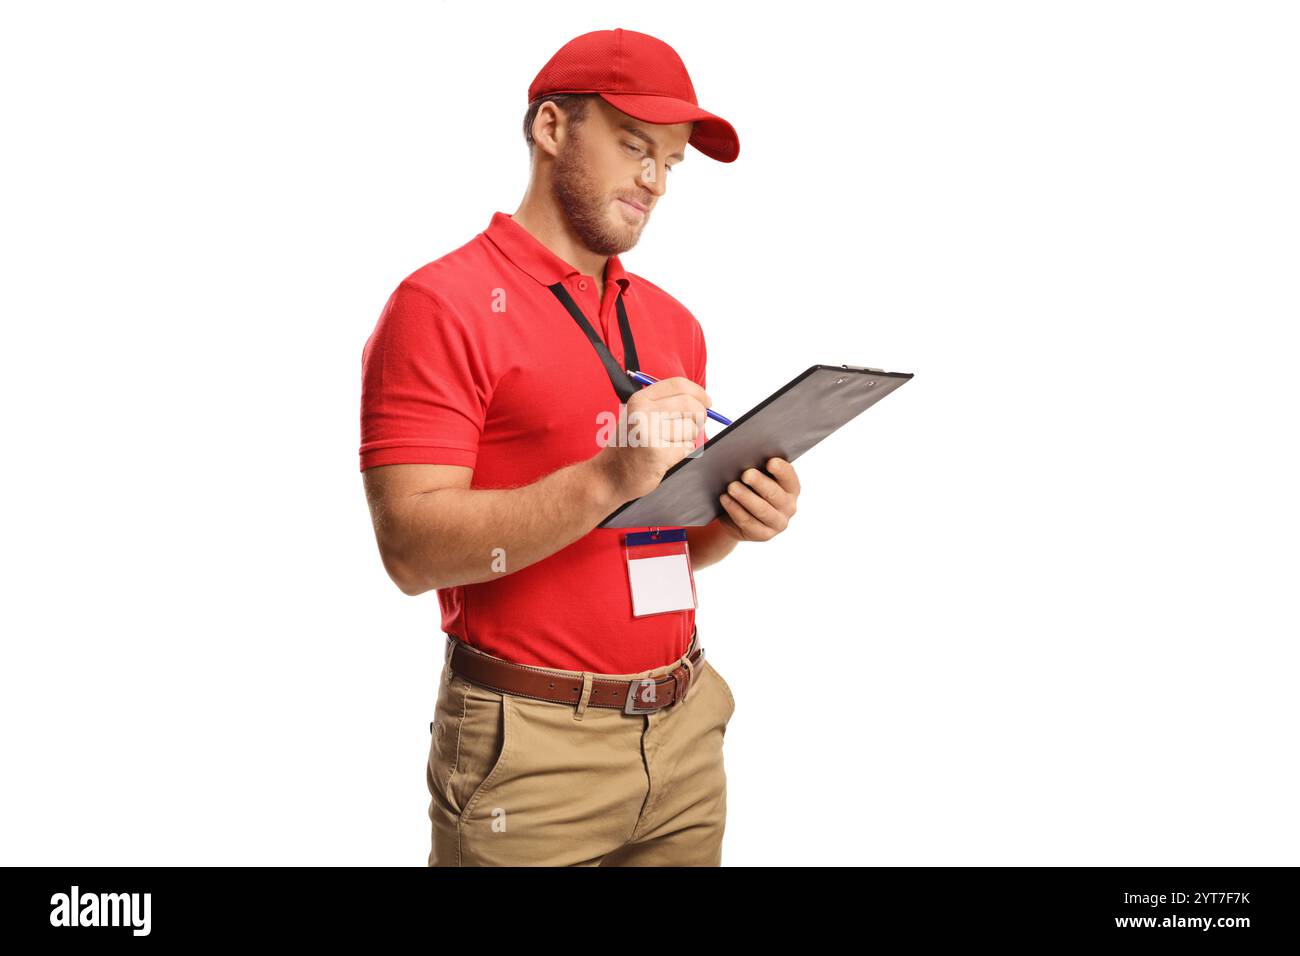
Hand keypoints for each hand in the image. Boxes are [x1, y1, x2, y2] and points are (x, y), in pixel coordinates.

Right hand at [594, 376, 709, 501]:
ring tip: (669, 445)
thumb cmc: (629, 446)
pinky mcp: (657, 453)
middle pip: (691, 405)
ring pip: (691, 429)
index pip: (679, 385)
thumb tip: (701, 401)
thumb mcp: (639, 416)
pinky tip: (665, 457)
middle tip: (695, 426)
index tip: (706, 402)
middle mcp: (643, 412)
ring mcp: (649, 432)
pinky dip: (681, 453)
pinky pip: (686, 448)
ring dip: (688, 439)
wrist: (609, 475)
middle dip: (700, 417)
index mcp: (640, 399)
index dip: (698, 392)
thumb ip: (665, 405)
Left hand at [718, 457, 799, 541]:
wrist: (739, 516)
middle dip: (760, 483)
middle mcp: (789, 506)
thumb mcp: (756, 478)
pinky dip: (735, 510)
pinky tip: (725, 499)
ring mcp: (778, 523)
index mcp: (791, 488)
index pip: (789, 477)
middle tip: (746, 474)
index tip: (770, 461)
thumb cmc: (750, 489)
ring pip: (761, 510)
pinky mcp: (764, 535)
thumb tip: (744, 457)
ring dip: (745, 497)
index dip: (781, 470)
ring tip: (731, 487)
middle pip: (775, 494)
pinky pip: (748, 522)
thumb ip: (756, 468)